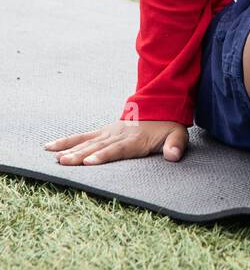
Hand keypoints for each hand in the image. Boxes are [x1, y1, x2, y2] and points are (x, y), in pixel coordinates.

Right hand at [44, 119, 188, 165]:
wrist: (160, 107)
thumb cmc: (168, 126)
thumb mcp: (178, 134)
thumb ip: (175, 145)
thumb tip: (173, 156)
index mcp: (135, 139)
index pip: (118, 148)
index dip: (104, 155)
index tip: (90, 161)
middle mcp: (118, 135)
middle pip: (98, 146)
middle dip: (81, 154)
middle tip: (65, 162)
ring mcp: (108, 132)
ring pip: (87, 141)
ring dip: (71, 149)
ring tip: (56, 157)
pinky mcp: (102, 132)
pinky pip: (83, 136)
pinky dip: (67, 141)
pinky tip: (51, 147)